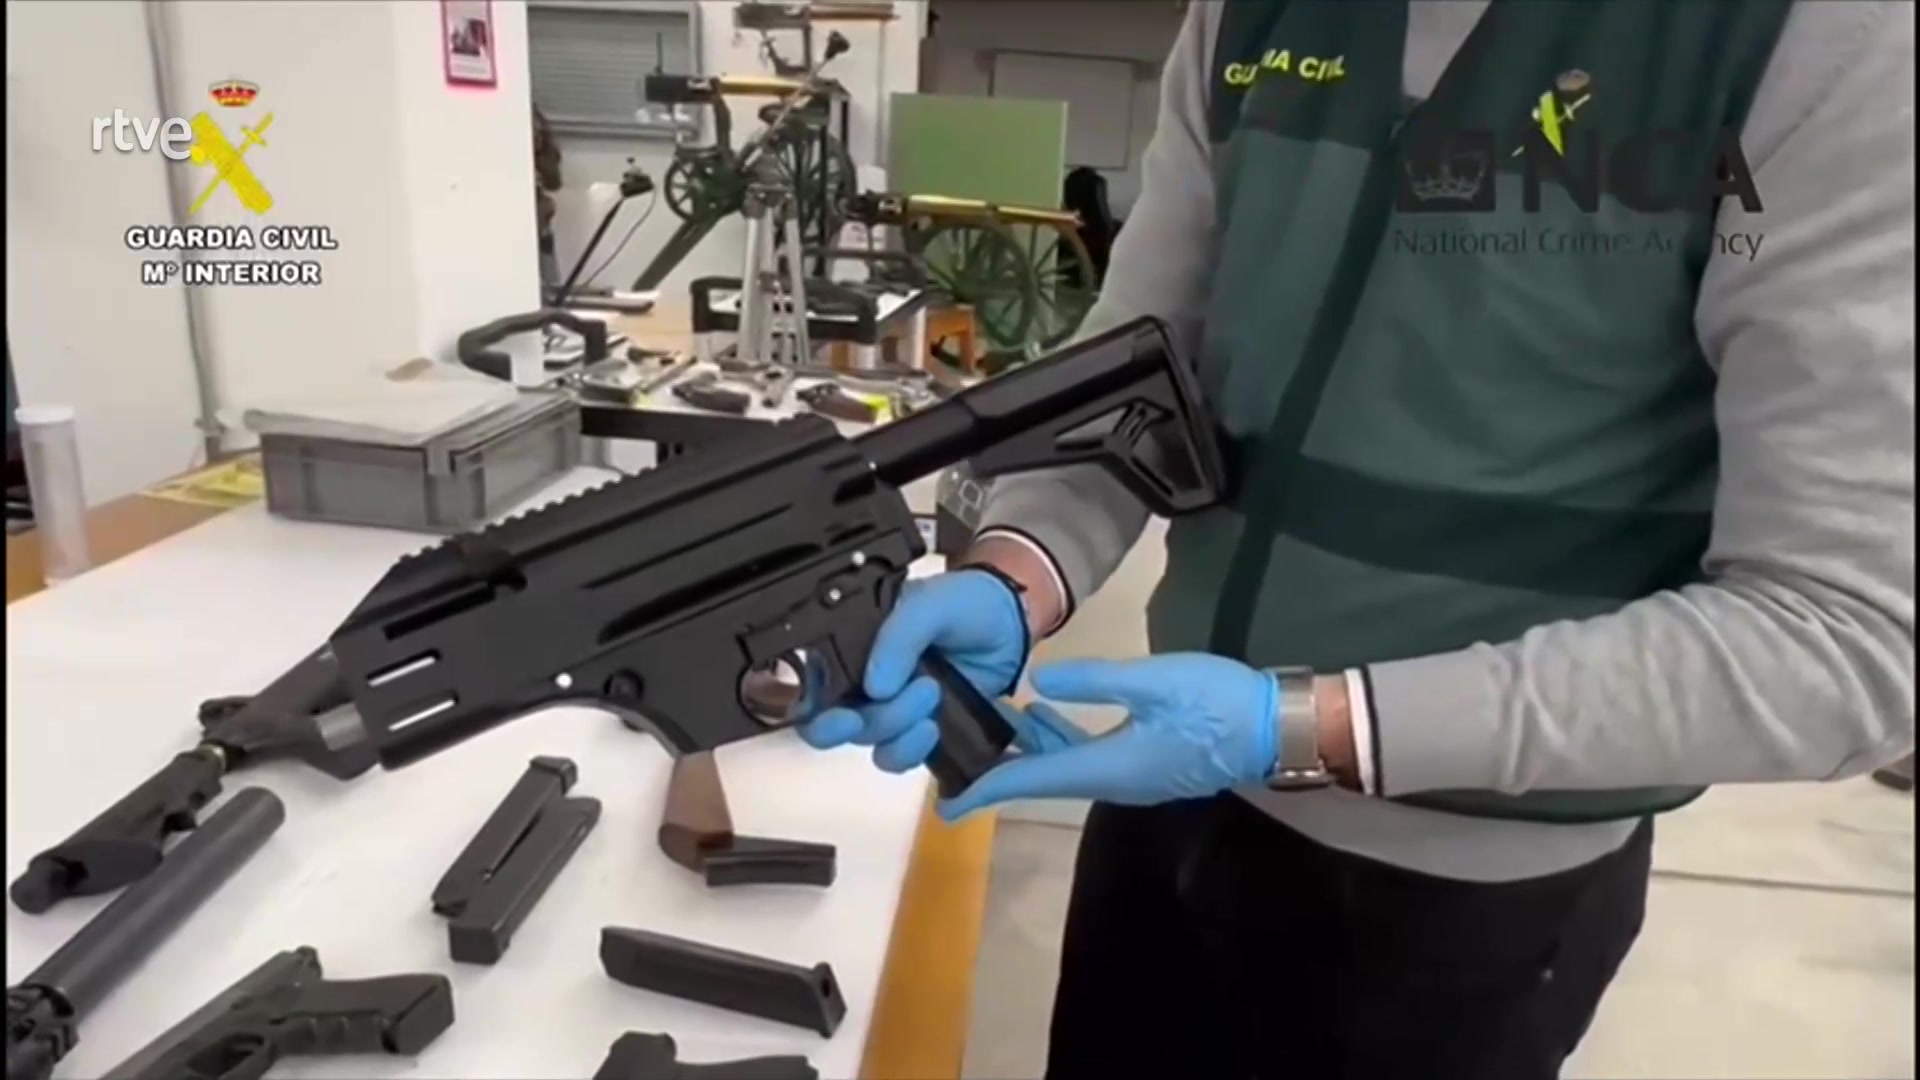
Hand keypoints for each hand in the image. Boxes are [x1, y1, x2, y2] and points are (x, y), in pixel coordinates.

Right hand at [799, 568, 1029, 771]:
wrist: (1010, 625)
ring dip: (892, 727)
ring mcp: (886, 707)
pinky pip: (896, 755)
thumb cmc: (964, 602)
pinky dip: (909, 751)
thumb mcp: (930, 603)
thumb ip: (900, 636)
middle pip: (829, 721)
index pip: (810, 681)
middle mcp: (859, 677)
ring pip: (866, 739)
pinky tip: (932, 729)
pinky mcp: (914, 729)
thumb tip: (875, 687)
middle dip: (847, 726)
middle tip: (876, 710)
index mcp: (848, 642)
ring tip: (931, 694)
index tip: (843, 713)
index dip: (811, 706)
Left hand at [937, 653, 1277, 819]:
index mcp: (1108, 766)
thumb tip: (1038, 681)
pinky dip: (1057, 742)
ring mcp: (1130, 776)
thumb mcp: (1156, 681)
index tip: (945, 801)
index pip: (1032, 779)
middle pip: (1041, 778)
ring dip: (1026, 751)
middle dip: (996, 769)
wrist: (1277, 728)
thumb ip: (1095, 681)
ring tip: (987, 722)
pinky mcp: (1144, 764)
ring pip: (1063, 767)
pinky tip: (1043, 715)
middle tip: (951, 752)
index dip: (986, 788)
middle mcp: (1112, 781)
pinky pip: (1086, 759)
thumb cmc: (1219, 702)